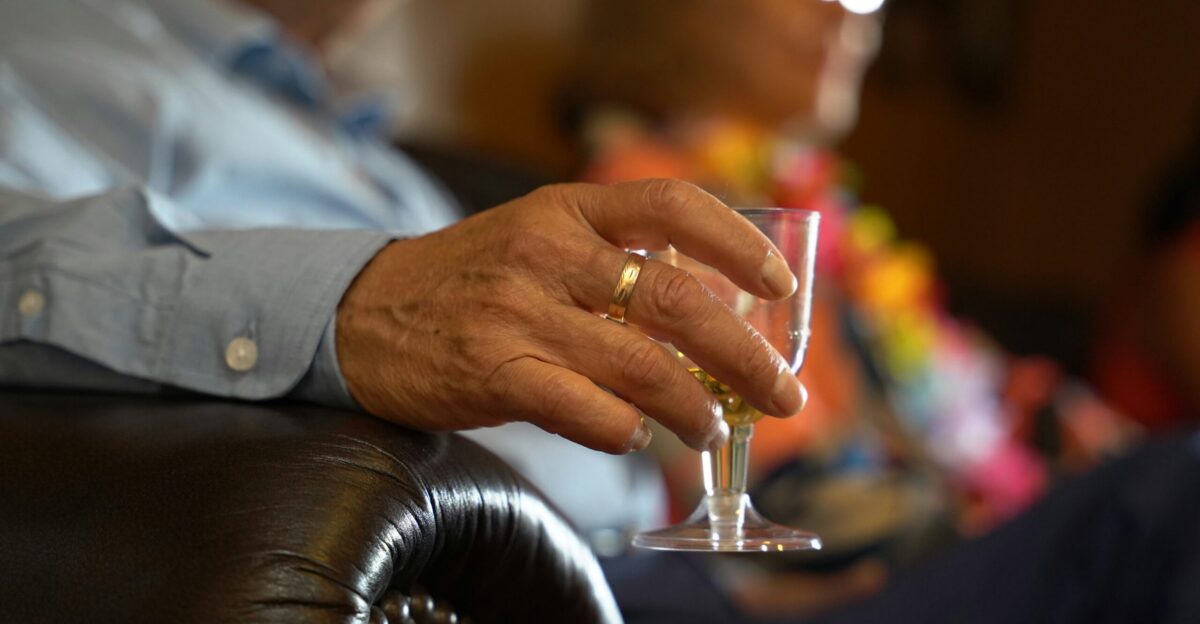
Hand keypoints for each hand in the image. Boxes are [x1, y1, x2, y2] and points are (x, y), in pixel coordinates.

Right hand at [336, 179, 804, 453]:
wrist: (362, 313)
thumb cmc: (469, 279)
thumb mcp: (537, 236)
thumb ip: (611, 255)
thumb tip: (710, 303)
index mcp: (567, 209)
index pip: (673, 205)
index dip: (738, 244)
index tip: (781, 285)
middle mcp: (548, 253)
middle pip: (676, 301)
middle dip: (745, 355)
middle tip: (783, 393)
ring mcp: (519, 312)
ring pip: (641, 365)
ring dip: (695, 406)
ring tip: (713, 427)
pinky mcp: (493, 371)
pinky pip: (585, 410)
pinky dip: (627, 430)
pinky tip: (638, 435)